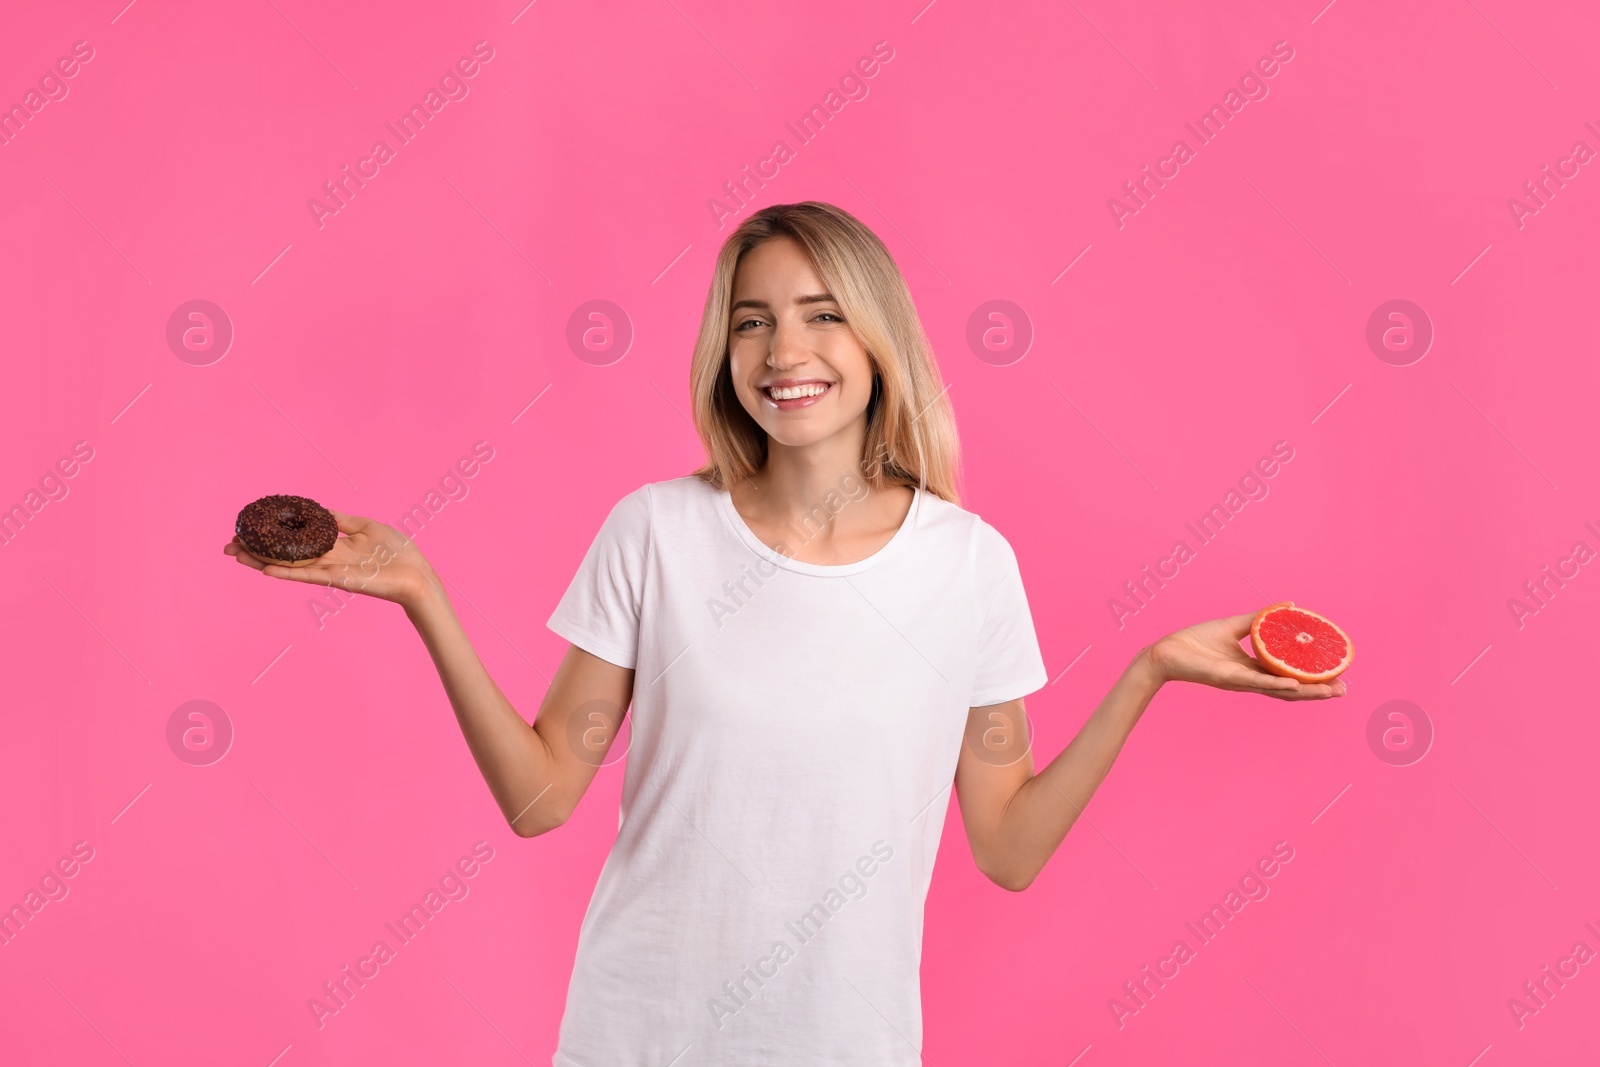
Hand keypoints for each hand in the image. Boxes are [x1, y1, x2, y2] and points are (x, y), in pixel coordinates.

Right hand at [224, 510, 437, 608]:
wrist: (417, 575)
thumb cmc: (397, 553)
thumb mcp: (366, 527)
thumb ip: (339, 520)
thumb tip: (317, 509)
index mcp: (332, 546)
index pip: (295, 539)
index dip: (273, 535)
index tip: (249, 529)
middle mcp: (326, 559)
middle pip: (285, 554)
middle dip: (257, 550)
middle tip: (229, 545)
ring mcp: (330, 571)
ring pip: (290, 565)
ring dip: (262, 561)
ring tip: (236, 556)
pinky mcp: (340, 580)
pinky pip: (309, 576)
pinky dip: (287, 574)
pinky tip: (265, 571)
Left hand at [1143, 611, 1347, 700]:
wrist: (1167, 651)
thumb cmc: (1197, 640)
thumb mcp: (1234, 625)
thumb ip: (1260, 618)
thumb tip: (1289, 605)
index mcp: (1254, 669)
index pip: (1289, 676)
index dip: (1313, 678)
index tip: (1338, 675)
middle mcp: (1251, 679)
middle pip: (1291, 690)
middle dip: (1318, 691)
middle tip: (1344, 689)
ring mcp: (1241, 681)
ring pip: (1279, 691)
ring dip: (1306, 692)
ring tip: (1331, 691)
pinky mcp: (1228, 678)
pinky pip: (1256, 681)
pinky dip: (1276, 684)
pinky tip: (1296, 685)